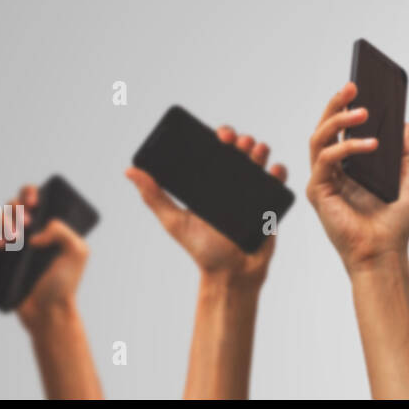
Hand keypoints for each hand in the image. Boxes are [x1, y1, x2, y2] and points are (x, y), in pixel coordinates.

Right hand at [0, 184, 89, 327]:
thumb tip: (35, 234)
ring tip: (11, 240)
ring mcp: (15, 243)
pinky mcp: (1, 258)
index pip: (39, 198)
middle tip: (26, 226)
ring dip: (1, 222)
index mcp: (52, 225)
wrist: (47, 311)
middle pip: (15, 204)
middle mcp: (32, 230)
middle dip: (16, 209)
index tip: (35, 206)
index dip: (31, 193)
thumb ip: (63, 232)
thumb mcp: (77, 253)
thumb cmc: (65, 282)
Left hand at [125, 127, 286, 285]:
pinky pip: (278, 181)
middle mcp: (233, 183)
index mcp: (211, 183)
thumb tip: (129, 170)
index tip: (221, 135)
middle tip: (237, 143)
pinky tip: (272, 171)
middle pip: (240, 151)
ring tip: (256, 152)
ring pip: (260, 160)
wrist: (231, 274)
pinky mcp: (270, 202)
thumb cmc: (202, 250)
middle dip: (242, 140)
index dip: (221, 136)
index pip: (217, 151)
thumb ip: (153, 197)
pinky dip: (278, 171)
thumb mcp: (174, 221)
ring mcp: (253, 192)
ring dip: (260, 150)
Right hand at [307, 82, 408, 274]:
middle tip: (353, 85)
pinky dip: (346, 146)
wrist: (386, 254)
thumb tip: (406, 125)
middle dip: (336, 103)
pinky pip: (325, 159)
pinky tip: (369, 143)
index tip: (362, 85)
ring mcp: (323, 180)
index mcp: (351, 168)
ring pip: (319, 138)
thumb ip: (407, 155)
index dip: (348, 107)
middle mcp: (334, 171)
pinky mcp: (318, 192)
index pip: (343, 130)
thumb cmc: (395, 226)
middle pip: (326, 128)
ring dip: (338, 119)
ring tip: (362, 110)